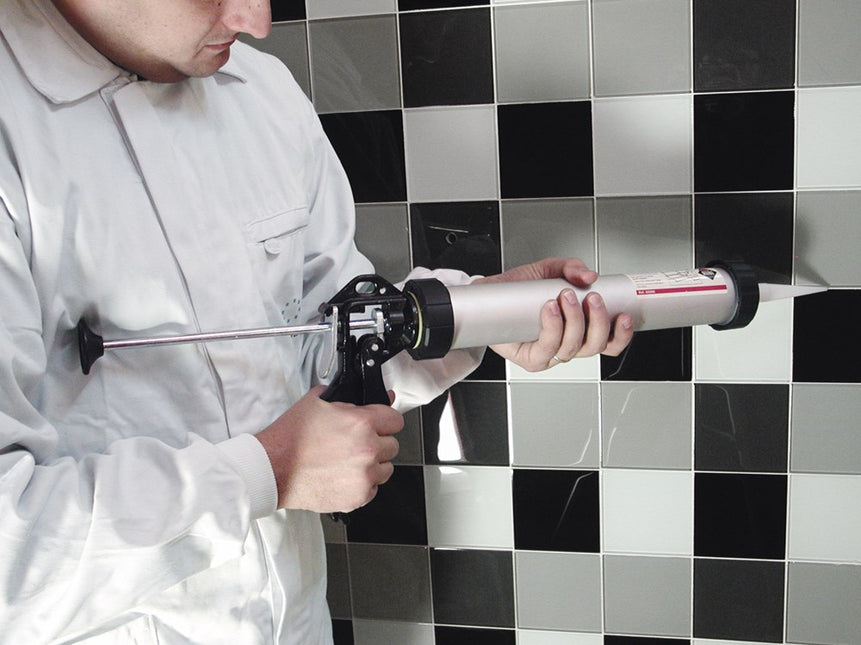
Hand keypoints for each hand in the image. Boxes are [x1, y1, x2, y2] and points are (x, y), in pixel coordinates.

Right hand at [255, 386, 402, 512]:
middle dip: (377, 442)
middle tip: (356, 443)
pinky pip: (374, 488)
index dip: (385, 419)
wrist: (273, 469)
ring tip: (349, 461)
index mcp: (361, 423)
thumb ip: (350, 399)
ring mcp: (365, 476)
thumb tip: (373, 397)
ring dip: (373, 464)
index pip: (396, 419)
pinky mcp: (358, 496)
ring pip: (386, 468)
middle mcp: (367, 450)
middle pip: (393, 444)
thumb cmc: (291, 438)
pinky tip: (344, 475)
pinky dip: (363, 483)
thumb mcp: (318, 402)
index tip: (379, 423)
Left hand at [473, 257, 633, 371]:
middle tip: (590, 297)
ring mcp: (549, 353)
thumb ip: (571, 267)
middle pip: (596, 346)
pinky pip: (548, 349)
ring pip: (573, 348)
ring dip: (574, 320)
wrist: (490, 295)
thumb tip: (589, 275)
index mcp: (579, 329)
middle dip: (598, 321)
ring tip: (564, 296)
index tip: (625, 316)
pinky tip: (550, 309)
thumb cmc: (519, 289)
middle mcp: (567, 344)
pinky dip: (553, 327)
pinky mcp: (531, 358)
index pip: (609, 342)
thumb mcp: (549, 270)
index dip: (622, 335)